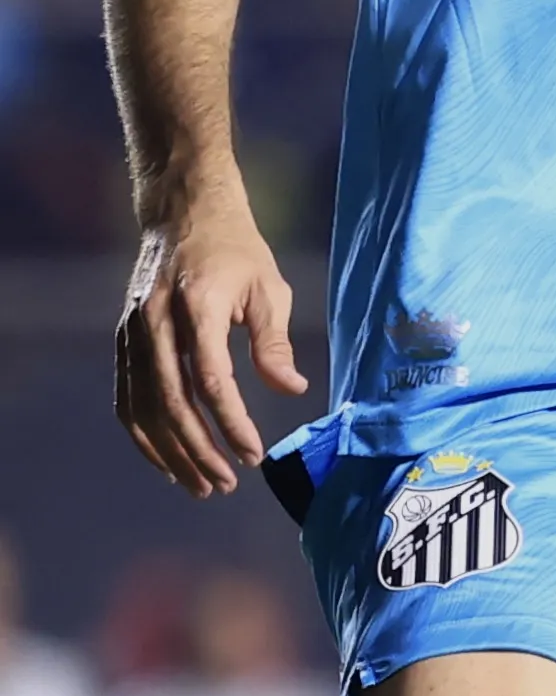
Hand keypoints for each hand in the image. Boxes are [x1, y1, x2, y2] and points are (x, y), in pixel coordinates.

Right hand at [115, 187, 305, 497]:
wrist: (182, 211)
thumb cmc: (236, 249)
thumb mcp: (269, 288)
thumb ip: (274, 341)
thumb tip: (292, 390)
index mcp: (194, 308)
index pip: (210, 381)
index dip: (232, 424)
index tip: (254, 455)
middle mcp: (153, 323)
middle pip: (170, 403)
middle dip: (198, 450)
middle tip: (226, 485)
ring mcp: (131, 332)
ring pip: (143, 406)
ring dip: (170, 451)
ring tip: (201, 484)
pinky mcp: (123, 339)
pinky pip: (127, 396)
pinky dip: (143, 433)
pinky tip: (167, 458)